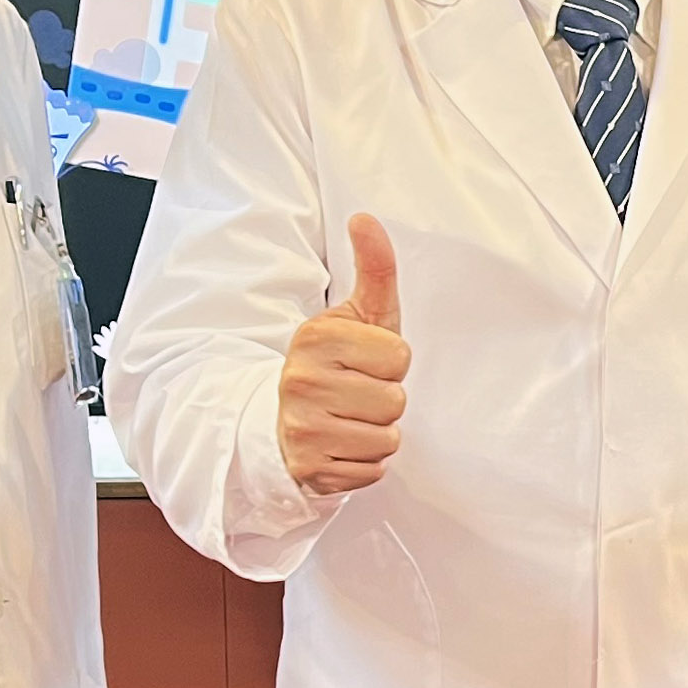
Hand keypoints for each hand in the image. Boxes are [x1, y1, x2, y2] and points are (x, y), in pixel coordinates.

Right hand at [278, 214, 409, 494]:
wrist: (288, 423)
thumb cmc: (339, 363)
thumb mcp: (359, 314)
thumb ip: (373, 268)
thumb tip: (365, 217)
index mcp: (316, 337)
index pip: (399, 357)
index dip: (391, 362)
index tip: (364, 362)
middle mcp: (301, 380)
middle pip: (395, 401)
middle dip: (385, 400)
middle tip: (355, 394)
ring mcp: (301, 426)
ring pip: (386, 438)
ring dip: (377, 433)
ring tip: (349, 420)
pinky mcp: (308, 467)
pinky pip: (372, 469)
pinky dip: (364, 462)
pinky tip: (341, 445)